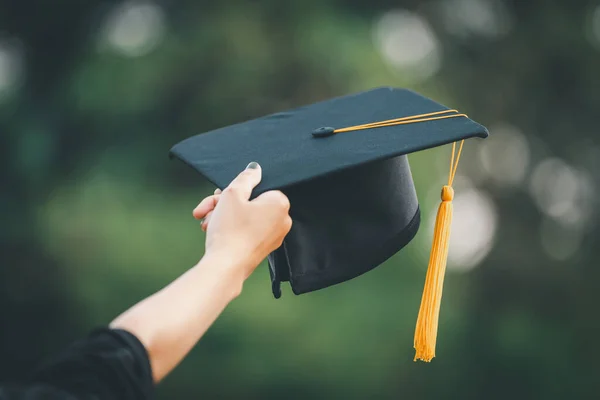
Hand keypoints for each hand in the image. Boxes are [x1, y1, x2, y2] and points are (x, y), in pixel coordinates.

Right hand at [192, 162, 291, 280]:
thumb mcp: (233, 195)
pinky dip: (230, 228)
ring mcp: (272, 236)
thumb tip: (255, 169)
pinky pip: (246, 230)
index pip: (257, 187)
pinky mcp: (261, 248)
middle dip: (223, 204)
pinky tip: (211, 230)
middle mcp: (281, 220)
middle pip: (248, 202)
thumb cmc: (231, 231)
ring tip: (205, 221)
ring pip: (244, 216)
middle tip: (206, 208)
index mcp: (280, 204)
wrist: (225, 267)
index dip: (235, 190)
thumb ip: (245, 178)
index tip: (219, 194)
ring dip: (222, 215)